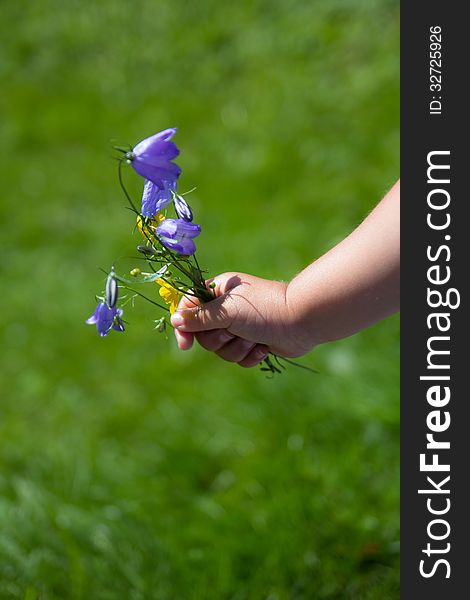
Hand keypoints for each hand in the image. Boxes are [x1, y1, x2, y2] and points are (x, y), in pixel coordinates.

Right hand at [170, 272, 308, 367]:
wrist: (302, 321)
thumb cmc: (264, 310)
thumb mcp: (228, 311)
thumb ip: (199, 317)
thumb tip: (173, 320)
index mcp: (219, 292)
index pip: (189, 309)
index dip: (184, 328)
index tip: (185, 345)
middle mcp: (228, 308)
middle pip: (204, 335)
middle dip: (221, 339)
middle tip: (236, 331)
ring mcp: (241, 326)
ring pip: (221, 350)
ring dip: (238, 349)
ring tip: (255, 339)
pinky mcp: (253, 342)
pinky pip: (239, 358)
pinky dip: (250, 356)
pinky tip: (264, 347)